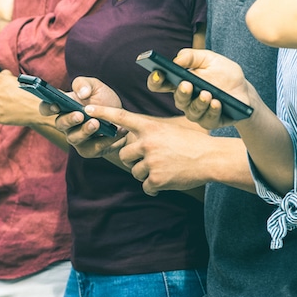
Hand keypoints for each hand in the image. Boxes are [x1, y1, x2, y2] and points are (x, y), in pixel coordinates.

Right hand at [42, 76, 126, 158]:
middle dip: (69, 120)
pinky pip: (93, 148)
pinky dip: (105, 140)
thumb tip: (82, 93)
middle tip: (80, 115)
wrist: (122, 119)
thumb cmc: (104, 101)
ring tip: (97, 123)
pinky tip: (116, 132)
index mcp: (64, 106)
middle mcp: (67, 124)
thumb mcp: (96, 87)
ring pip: (74, 138)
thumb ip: (84, 84)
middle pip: (60, 124)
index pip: (46, 108)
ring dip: (85, 131)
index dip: (47, 107)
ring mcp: (76, 138)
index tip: (55, 105)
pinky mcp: (89, 150)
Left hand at [81, 104, 216, 195]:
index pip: (120, 117)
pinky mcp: (156, 179)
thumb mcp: (170, 129)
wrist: (211, 158)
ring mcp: (151, 161)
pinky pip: (146, 186)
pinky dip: (155, 187)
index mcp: (150, 127)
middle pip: (124, 154)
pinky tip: (168, 180)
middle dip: (134, 160)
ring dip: (146, 174)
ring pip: (135, 172)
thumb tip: (131, 143)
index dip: (102, 113)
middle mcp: (147, 142)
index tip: (86, 109)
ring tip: (165, 168)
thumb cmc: (192, 142)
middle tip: (152, 159)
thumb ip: (149, 133)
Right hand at [148, 48, 251, 129]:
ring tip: (207, 94)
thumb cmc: (224, 74)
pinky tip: (217, 103)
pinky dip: (212, 111)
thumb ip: (193, 56)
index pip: (161, 84)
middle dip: (182, 92)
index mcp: (181, 82)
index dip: (155, 80)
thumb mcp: (211, 59)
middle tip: (187, 84)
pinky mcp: (210, 121)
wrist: (244, 91)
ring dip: (198, 103)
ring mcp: (197, 112)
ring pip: (191, 111)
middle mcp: (186, 99)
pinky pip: (207, 119)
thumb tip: (177, 60)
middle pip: (177, 99)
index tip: (158, 74)